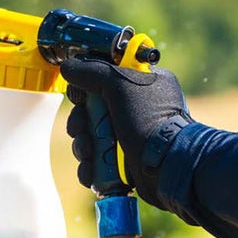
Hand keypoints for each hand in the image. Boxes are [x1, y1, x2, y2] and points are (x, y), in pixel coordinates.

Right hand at [60, 56, 191, 204]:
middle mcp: (135, 108)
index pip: (104, 79)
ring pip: (90, 138)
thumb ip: (92, 72)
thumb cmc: (150, 122)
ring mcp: (130, 135)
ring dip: (82, 147)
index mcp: (142, 84)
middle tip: (82, 130)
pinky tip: (91, 171)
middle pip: (91, 111)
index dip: (86, 88)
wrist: (169, 166)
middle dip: (80, 123)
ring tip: (89, 154)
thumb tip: (68, 66)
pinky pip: (96, 161)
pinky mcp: (124, 161)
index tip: (80, 97)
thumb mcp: (120, 85)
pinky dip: (89, 167)